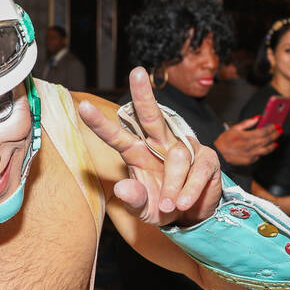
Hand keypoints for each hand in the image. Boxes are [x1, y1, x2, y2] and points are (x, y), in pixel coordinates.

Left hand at [78, 68, 223, 225]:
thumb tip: (122, 189)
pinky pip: (196, 171)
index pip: (118, 136)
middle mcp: (160, 144)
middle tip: (136, 73)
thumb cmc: (162, 207)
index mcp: (138, 153)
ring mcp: (185, 148)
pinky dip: (189, 190)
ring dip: (171, 186)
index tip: (83, 108)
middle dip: (143, 95)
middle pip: (151, 116)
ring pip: (176, 158)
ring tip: (168, 206)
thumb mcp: (144, 210)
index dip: (101, 124)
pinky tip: (184, 203)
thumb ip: (133, 201)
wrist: (193, 216)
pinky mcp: (206, 158)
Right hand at [214, 117, 278, 165]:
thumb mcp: (235, 128)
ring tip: (276, 142)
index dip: (271, 128)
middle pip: (266, 140)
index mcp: (246, 137)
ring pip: (265, 150)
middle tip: (279, 132)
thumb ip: (247, 123)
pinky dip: (263, 152)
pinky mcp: (249, 161)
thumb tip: (257, 118)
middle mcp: (250, 146)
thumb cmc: (225, 141)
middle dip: (274, 135)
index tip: (276, 126)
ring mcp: (250, 155)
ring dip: (272, 145)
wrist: (218, 154)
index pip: (263, 132)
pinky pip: (259, 156)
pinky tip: (266, 148)